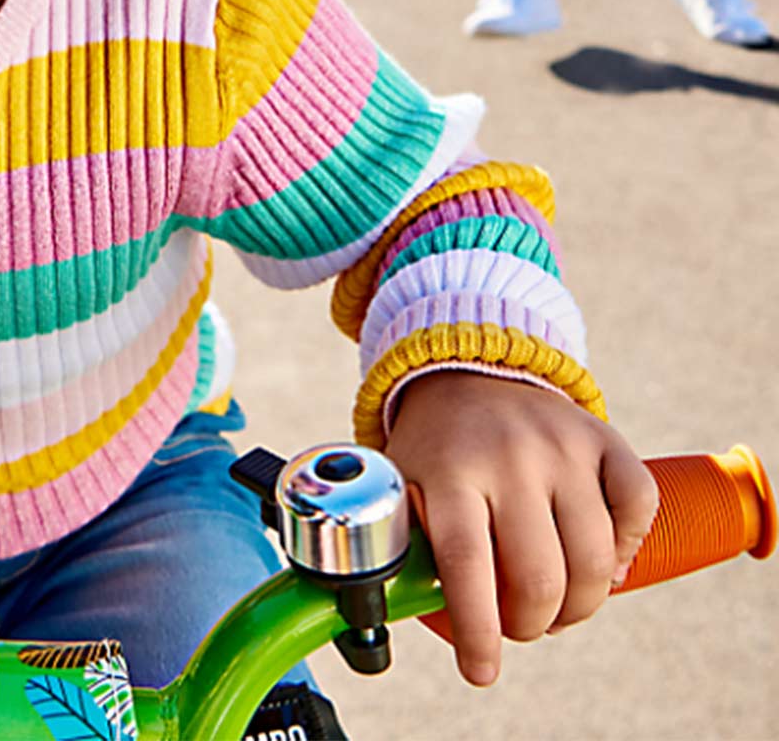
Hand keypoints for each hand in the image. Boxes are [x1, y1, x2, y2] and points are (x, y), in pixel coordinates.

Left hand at [384, 371, 657, 686]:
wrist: (466, 371)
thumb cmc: (435, 451)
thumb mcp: (402, 489)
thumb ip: (406, 552)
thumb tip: (416, 623)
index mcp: (449, 470)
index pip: (466, 563)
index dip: (478, 630)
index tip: (482, 670)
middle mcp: (507, 454)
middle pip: (539, 576)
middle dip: (532, 624)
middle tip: (520, 623)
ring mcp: (559, 444)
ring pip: (595, 559)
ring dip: (581, 603)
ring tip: (557, 600)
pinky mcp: (600, 436)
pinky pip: (639, 507)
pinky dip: (628, 546)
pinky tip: (600, 551)